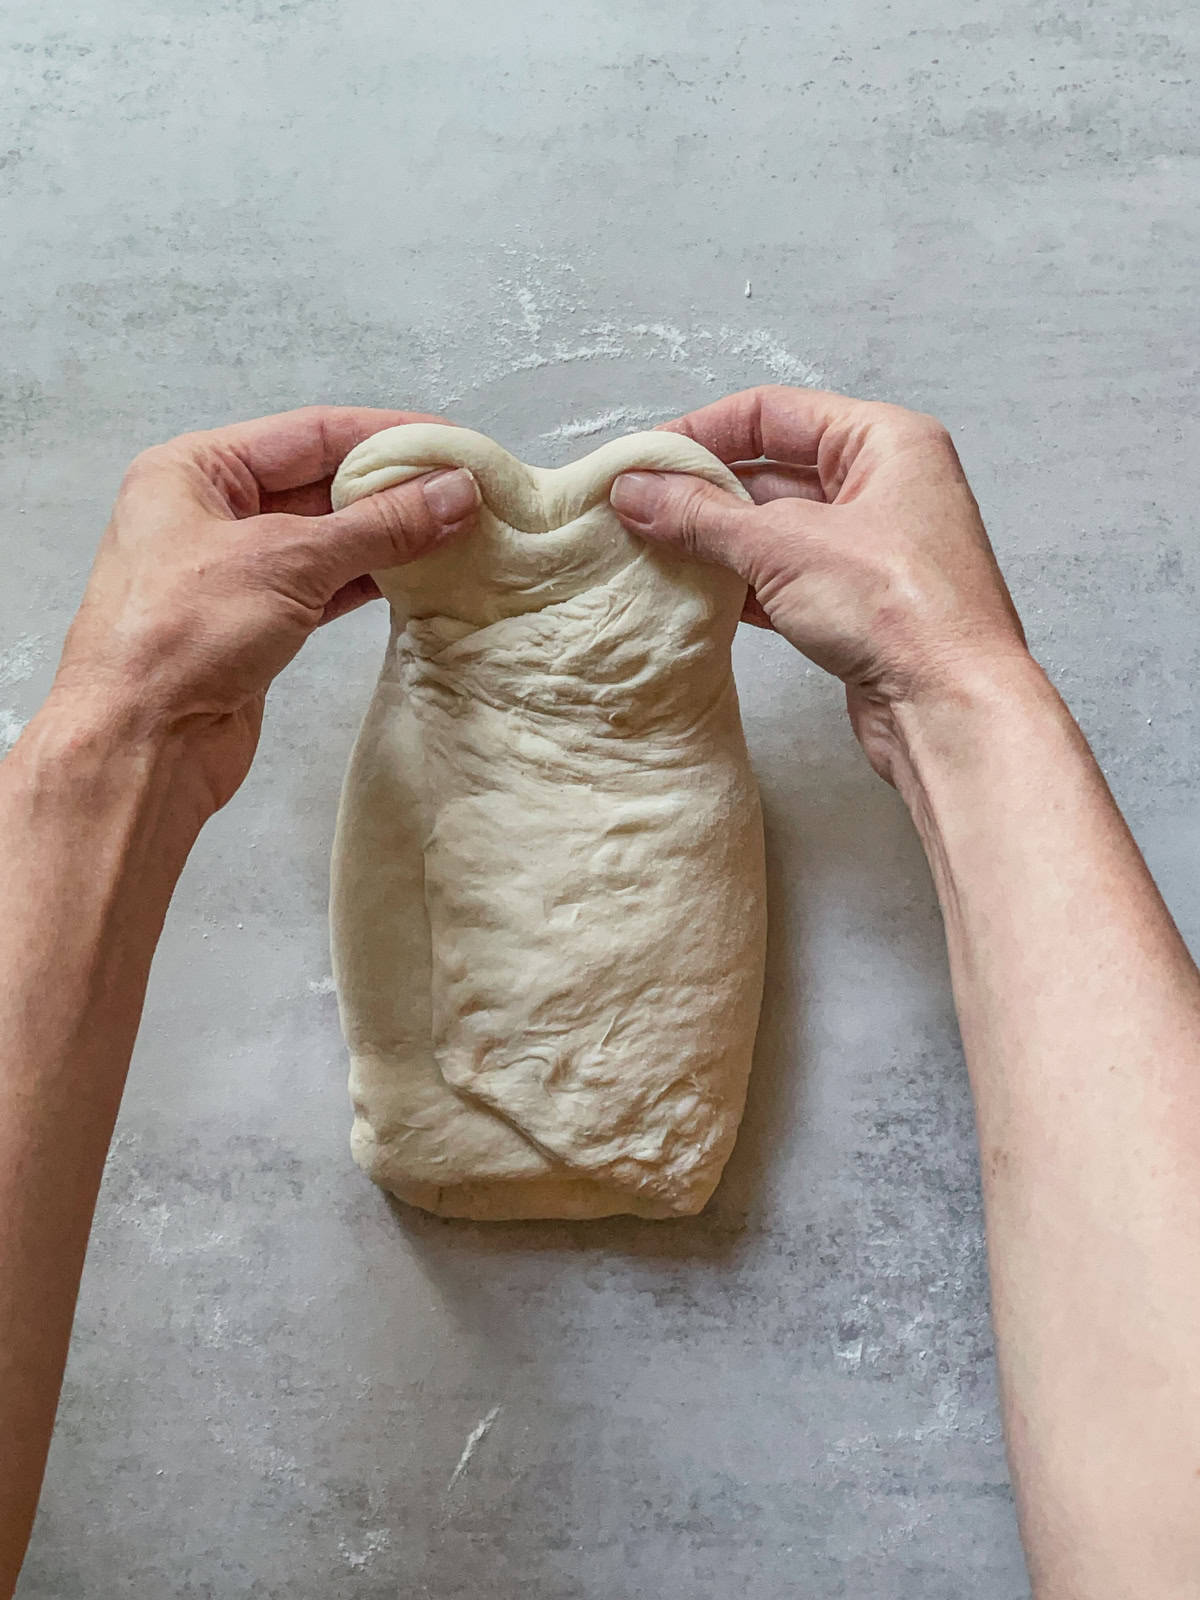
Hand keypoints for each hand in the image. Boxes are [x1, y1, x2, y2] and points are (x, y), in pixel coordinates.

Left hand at [47, 406, 479, 818]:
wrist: (139, 747)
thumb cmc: (185, 635)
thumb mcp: (287, 562)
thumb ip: (380, 526)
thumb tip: (458, 493)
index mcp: (194, 470)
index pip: (310, 433)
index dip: (387, 435)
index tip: (456, 445)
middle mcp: (210, 511)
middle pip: (320, 482)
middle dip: (394, 489)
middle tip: (469, 493)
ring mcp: (233, 572)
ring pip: (327, 538)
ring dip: (390, 538)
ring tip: (460, 533)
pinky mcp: (256, 625)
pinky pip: (324, 586)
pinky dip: (370, 580)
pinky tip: (419, 576)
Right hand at [609, 385, 1030, 781]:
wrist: (953, 708)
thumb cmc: (900, 609)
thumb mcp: (784, 547)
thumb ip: (701, 516)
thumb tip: (634, 492)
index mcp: (885, 440)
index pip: (773, 413)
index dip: (701, 433)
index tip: (643, 461)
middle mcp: (886, 485)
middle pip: (773, 470)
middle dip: (703, 492)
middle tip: (636, 511)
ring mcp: (876, 548)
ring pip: (777, 529)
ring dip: (717, 542)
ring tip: (652, 551)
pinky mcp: (862, 604)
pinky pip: (788, 577)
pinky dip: (742, 583)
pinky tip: (695, 594)